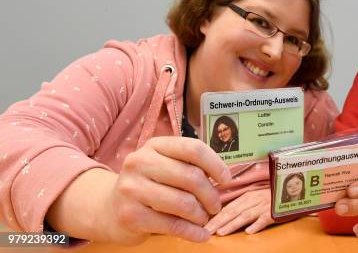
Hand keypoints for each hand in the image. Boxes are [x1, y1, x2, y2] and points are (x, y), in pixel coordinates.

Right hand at [106, 137, 230, 243]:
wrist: (108, 208)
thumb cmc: (149, 184)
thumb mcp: (165, 165)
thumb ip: (190, 165)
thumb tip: (224, 177)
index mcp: (155, 145)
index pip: (193, 149)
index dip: (216, 164)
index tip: (226, 179)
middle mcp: (140, 162)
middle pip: (192, 177)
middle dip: (211, 195)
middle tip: (215, 206)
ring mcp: (132, 188)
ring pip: (184, 203)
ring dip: (201, 215)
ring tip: (203, 218)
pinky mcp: (130, 215)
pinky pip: (173, 225)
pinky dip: (193, 232)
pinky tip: (201, 235)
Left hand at [204, 189, 274, 235]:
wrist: (292, 191)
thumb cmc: (272, 196)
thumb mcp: (255, 197)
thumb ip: (241, 204)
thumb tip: (222, 215)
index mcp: (247, 196)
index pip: (227, 207)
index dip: (215, 217)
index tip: (203, 226)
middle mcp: (253, 200)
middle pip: (233, 211)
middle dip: (218, 222)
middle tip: (207, 231)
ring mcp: (263, 206)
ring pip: (245, 215)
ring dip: (232, 224)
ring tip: (222, 232)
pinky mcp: (274, 213)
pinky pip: (265, 219)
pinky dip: (257, 224)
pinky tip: (249, 232)